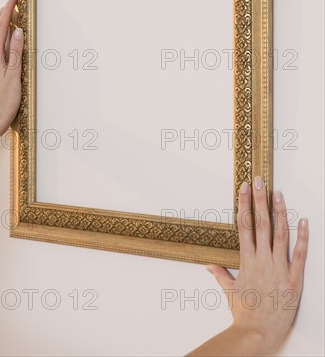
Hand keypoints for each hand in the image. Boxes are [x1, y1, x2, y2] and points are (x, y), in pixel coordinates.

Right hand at [204, 178, 308, 354]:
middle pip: (261, 223)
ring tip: (278, 193)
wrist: (258, 334)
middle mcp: (262, 260)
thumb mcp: (230, 292)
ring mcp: (279, 268)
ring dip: (279, 212)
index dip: (245, 205)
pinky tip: (303, 220)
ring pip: (279, 234)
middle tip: (260, 180)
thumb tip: (210, 266)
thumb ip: (221, 276)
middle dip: (260, 200)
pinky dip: (302, 236)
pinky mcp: (294, 279)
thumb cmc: (244, 314)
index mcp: (247, 260)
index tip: (244, 188)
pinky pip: (300, 255)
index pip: (244, 226)